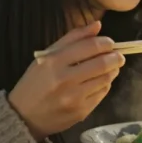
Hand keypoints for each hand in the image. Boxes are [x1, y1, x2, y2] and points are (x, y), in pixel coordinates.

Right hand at [8, 21, 124, 140]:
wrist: (24, 117)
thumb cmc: (34, 83)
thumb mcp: (46, 56)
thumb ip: (72, 39)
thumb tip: (97, 25)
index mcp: (53, 62)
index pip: (90, 46)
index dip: (105, 42)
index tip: (109, 43)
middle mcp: (64, 79)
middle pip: (102, 63)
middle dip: (116, 57)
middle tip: (118, 55)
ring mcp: (74, 97)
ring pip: (105, 79)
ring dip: (113, 70)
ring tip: (111, 67)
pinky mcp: (81, 111)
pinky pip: (102, 94)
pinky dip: (105, 84)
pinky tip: (100, 81)